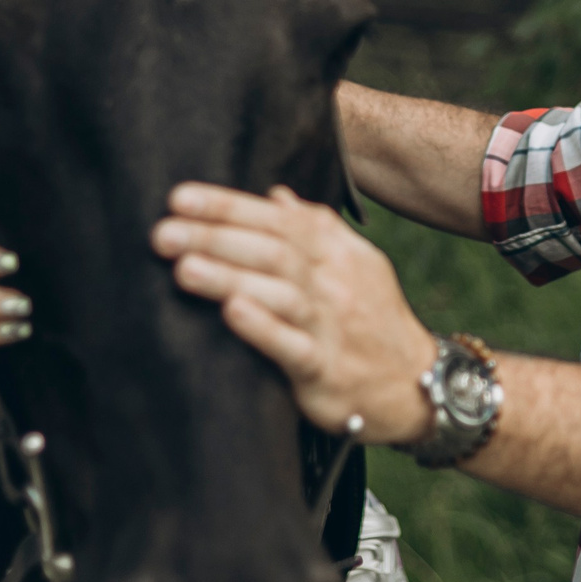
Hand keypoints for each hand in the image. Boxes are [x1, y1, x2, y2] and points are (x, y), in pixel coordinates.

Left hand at [152, 184, 435, 441]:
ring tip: (183, 268)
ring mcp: (332, 326)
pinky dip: (263, 327)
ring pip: (280, 292)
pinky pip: (293, 346)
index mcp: (336, 252)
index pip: (277, 219)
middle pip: (272, 250)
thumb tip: (274, 196)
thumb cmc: (373, 322)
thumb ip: (316, 229)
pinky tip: (232, 312)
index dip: (228, 206)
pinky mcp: (326, 370)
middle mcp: (335, 282)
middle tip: (162, 234)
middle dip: (214, 238)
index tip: (179, 198)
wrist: (419, 385)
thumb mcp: (355, 266)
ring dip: (228, 276)